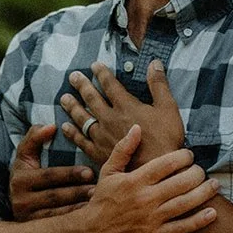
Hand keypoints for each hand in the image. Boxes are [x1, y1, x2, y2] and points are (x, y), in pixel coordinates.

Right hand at [10, 125, 94, 220]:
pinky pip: (58, 228)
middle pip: (55, 197)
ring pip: (58, 215)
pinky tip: (91, 218)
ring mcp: (27, 219)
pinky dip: (75, 224)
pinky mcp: (35, 231)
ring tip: (99, 203)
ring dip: (80, 209)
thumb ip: (35, 136)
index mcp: (19, 179)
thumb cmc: (28, 171)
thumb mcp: (26, 153)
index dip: (70, 173)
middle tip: (100, 189)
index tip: (90, 172)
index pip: (49, 176)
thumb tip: (50, 126)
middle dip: (79, 193)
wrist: (16, 199)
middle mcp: (20, 202)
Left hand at [61, 60, 184, 167]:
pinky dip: (73, 133)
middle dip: (82, 85)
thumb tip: (154, 63)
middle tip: (73, 76)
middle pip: (92, 98)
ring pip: (83, 118)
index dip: (102, 73)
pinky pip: (81, 140)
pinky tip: (66, 127)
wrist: (157, 169)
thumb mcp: (168, 108)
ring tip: (64, 98)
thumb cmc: (165, 139)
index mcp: (125, 106)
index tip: (94, 65)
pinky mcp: (99, 153)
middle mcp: (110, 118)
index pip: (110, 85)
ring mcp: (102, 136)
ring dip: (73, 106)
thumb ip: (158, 84)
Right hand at [80, 126, 218, 232]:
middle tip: (201, 170)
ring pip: (185, 203)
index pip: (167, 164)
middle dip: (197, 173)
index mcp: (136, 180)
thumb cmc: (102, 200)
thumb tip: (137, 127)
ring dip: (204, 193)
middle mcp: (146, 198)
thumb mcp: (108, 171)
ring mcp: (152, 219)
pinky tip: (212, 212)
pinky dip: (199, 220)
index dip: (183, 156)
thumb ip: (123, 149)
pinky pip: (182, 228)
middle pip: (181, 182)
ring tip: (214, 184)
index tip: (189, 154)